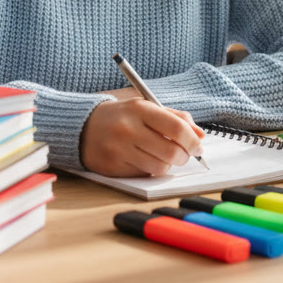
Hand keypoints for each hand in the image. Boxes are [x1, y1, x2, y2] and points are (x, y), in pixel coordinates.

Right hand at [80, 98, 204, 176]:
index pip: (176, 127)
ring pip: (160, 167)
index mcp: (139, 109)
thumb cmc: (120, 116)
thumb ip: (174, 118)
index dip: (192, 140)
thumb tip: (200, 135)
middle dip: (184, 156)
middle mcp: (128, 129)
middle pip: (171, 151)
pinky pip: (144, 174)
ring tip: (162, 155)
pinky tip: (144, 159)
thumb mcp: (145, 107)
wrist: (81, 127)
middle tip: (184, 154)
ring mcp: (119, 150)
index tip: (198, 145)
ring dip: (168, 164)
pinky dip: (150, 169)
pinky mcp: (113, 167)